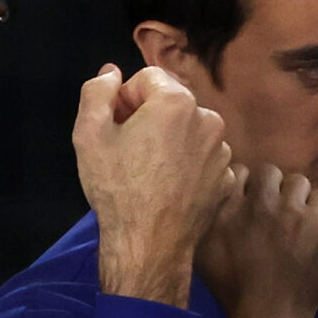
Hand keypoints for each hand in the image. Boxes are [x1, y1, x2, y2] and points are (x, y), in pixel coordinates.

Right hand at [76, 64, 236, 309]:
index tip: (115, 127)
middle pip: (171, 103)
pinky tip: (169, 188)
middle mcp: (209, 119)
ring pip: (189, 131)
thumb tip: (111, 73)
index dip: (124, 99)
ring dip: (170, 141)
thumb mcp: (89, 134)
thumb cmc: (117, 188)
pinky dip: (187, 166)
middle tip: (129, 151)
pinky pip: (203, 159)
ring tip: (149, 173)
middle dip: (149, 117)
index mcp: (177, 101)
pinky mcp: (227, 179)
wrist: (149, 245)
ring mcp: (223, 152)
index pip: (147, 78)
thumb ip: (97, 92)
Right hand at [195, 165, 317, 317]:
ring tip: (294, 217)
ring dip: (296, 196)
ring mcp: (294, 211)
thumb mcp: (204, 249)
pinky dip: (317, 209)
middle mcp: (262, 201)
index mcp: (231, 205)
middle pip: (271, 172)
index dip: (246, 185)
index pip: (241, 170)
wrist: (269, 316)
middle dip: (272, 187)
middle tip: (273, 209)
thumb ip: (211, 213)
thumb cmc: (232, 288)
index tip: (249, 200)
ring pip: (299, 182)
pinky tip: (311, 226)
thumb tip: (221, 186)